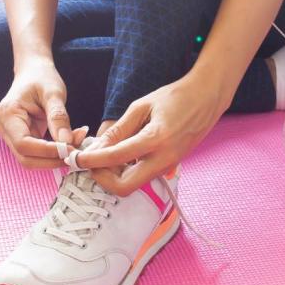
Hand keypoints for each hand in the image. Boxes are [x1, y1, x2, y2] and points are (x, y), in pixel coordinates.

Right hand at [0, 59, 87, 168]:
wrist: (34, 71)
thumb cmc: (42, 77)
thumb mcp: (53, 93)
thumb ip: (59, 117)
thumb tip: (67, 142)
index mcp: (8, 114)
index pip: (24, 144)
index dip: (47, 152)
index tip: (71, 149)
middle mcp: (5, 128)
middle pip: (25, 158)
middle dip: (52, 159)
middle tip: (77, 151)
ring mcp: (11, 135)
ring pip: (31, 159)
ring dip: (54, 158)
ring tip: (77, 143)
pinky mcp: (22, 138)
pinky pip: (37, 153)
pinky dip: (54, 152)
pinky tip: (70, 141)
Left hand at [77, 73, 229, 194]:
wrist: (208, 98)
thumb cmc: (175, 97)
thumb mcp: (142, 106)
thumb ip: (119, 129)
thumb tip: (97, 148)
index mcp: (156, 139)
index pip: (116, 158)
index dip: (92, 160)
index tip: (77, 158)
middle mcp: (164, 158)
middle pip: (124, 187)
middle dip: (103, 179)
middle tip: (91, 163)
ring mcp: (169, 165)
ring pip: (134, 184)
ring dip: (114, 176)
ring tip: (104, 156)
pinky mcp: (171, 166)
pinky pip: (143, 176)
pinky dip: (127, 171)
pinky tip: (120, 155)